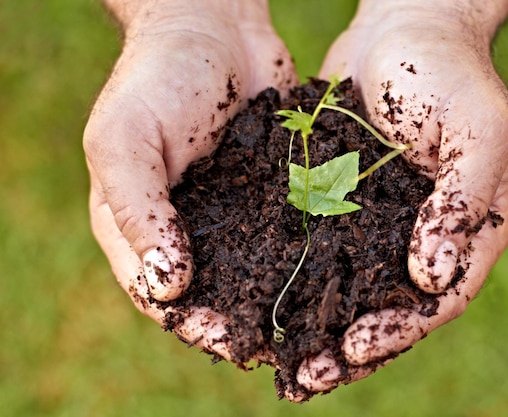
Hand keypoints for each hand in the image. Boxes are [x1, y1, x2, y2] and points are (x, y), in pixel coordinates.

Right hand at [84, 0, 296, 363]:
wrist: (214, 26)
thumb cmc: (158, 77)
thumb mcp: (125, 138)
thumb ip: (137, 210)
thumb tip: (166, 286)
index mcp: (141, 224)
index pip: (160, 295)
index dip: (193, 324)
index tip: (232, 342)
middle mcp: (190, 228)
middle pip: (213, 293)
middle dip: (245, 322)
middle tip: (286, 346)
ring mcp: (234, 213)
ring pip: (256, 271)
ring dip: (281, 298)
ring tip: (316, 323)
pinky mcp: (273, 193)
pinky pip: (289, 233)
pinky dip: (306, 256)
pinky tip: (337, 272)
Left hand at [297, 0, 507, 391]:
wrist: (403, 29)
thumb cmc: (450, 73)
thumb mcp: (478, 130)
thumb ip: (462, 203)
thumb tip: (434, 278)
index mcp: (467, 230)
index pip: (437, 300)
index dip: (398, 330)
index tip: (353, 348)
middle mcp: (422, 238)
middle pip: (389, 309)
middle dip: (349, 347)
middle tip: (306, 377)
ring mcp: (381, 224)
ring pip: (349, 290)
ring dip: (317, 326)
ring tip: (278, 359)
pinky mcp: (343, 205)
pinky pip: (320, 251)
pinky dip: (296, 279)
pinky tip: (261, 297)